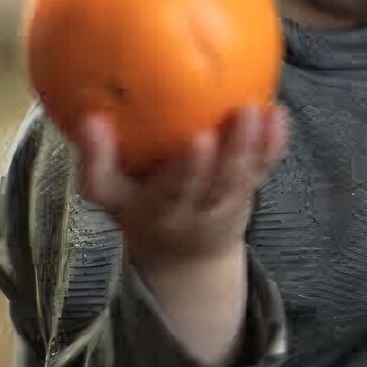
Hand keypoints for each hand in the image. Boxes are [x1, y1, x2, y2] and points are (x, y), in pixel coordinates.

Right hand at [73, 104, 288, 271]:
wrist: (184, 255)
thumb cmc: (139, 205)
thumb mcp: (107, 194)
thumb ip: (95, 159)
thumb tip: (89, 118)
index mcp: (158, 209)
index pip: (172, 192)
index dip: (187, 169)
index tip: (199, 138)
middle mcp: (196, 209)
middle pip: (216, 184)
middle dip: (232, 152)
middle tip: (240, 114)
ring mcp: (225, 202)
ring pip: (242, 176)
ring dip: (254, 143)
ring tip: (257, 110)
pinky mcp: (247, 191)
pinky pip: (263, 168)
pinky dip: (273, 143)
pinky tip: (277, 114)